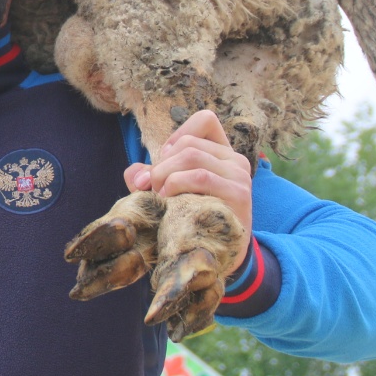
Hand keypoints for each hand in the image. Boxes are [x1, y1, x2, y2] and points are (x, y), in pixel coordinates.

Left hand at [124, 109, 252, 275]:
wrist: (216, 255)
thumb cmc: (189, 219)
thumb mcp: (169, 193)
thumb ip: (150, 177)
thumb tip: (136, 174)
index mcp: (222, 154)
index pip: (205, 120)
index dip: (178, 135)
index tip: (164, 160)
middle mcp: (235, 161)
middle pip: (188, 143)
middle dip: (161, 165)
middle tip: (151, 188)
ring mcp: (240, 177)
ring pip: (192, 156)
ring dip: (164, 175)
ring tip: (159, 197)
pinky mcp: (239, 195)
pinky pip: (200, 177)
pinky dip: (176, 185)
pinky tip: (168, 202)